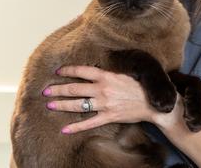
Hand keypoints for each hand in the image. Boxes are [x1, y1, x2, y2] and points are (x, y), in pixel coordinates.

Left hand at [43, 65, 175, 133]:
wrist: (154, 103)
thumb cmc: (140, 87)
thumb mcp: (126, 74)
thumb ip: (110, 74)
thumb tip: (97, 71)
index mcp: (107, 76)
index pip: (82, 71)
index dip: (68, 71)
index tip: (59, 71)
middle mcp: (103, 89)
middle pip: (75, 89)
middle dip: (58, 89)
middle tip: (46, 90)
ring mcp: (104, 104)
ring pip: (78, 105)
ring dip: (62, 105)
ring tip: (50, 105)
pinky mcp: (108, 117)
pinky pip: (88, 123)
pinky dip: (75, 127)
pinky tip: (64, 129)